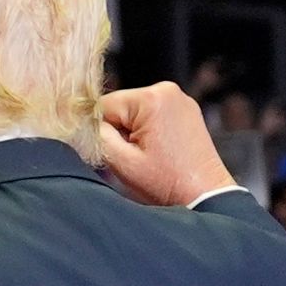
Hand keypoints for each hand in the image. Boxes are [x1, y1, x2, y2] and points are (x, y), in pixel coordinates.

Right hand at [94, 83, 234, 207]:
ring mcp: (179, 99)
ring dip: (131, 133)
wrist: (205, 195)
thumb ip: (96, 135)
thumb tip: (81, 121)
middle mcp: (168, 90)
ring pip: (133, 112)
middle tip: (132, 157)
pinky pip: (150, 115)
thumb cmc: (168, 183)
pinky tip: (156, 150)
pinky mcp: (185, 110)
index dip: (100, 130)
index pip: (103, 106)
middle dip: (118, 131)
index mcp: (152, 98)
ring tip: (146, 156)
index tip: (111, 152)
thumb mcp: (121, 162)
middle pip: (119, 107)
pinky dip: (146, 132)